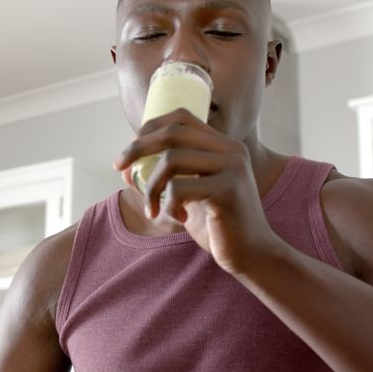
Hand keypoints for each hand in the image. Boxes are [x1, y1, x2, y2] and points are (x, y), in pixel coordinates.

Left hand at [112, 108, 283, 274]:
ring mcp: (232, 168)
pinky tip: (180, 219)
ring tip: (153, 209)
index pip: (181, 117)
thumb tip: (123, 169)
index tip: (127, 153)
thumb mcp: (186, 198)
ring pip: (172, 159)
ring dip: (151, 186)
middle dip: (137, 148)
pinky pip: (180, 188)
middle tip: (119, 170)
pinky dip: (169, 205)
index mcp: (223, 145)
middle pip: (173, 132)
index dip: (149, 128)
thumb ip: (161, 180)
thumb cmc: (217, 226)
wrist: (253, 254)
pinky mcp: (228, 190)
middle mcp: (231, 150)